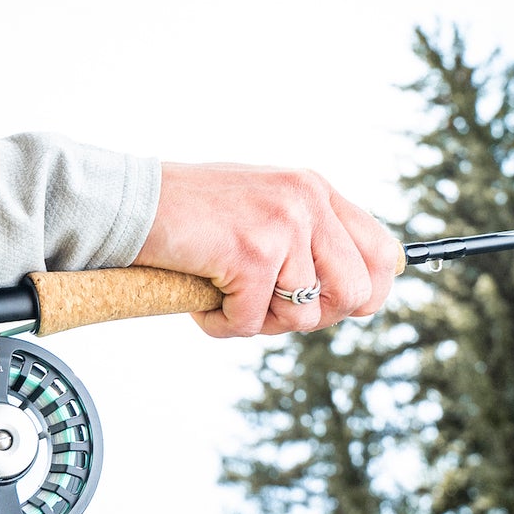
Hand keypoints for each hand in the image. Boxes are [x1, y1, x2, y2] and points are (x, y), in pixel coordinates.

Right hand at [133, 162, 400, 337]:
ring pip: (302, 316)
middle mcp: (307, 200)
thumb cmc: (190, 212)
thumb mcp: (263, 209)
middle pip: (356, 293)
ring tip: (225, 296)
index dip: (369, 294)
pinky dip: (221, 323)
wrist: (131, 200)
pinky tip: (201, 299)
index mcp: (315, 189)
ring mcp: (282, 224)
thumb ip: (308, 237)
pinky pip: (251, 322)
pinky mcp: (252, 252)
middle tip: (268, 309)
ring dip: (258, 321)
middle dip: (313, 317)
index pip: (383, 252)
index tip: (338, 310)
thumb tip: (357, 295)